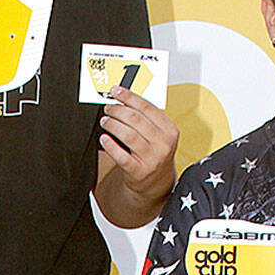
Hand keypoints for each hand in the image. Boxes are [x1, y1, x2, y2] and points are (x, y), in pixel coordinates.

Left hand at [95, 91, 178, 225]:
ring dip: (113, 125)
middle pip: (135, 119)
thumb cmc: (155, 153)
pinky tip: (104, 139)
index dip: (129, 97)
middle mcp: (163, 144)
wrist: (156, 182)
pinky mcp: (139, 171)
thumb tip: (124, 99)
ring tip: (105, 121)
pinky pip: (122, 156)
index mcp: (170, 130)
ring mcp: (152, 159)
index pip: (147, 107)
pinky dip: (111, 146)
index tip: (116, 92)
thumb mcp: (159, 135)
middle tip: (108, 108)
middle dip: (118, 110)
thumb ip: (147, 119)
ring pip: (128, 135)